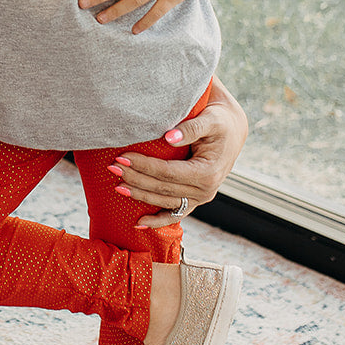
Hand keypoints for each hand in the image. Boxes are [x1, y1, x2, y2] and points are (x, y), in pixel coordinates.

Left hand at [110, 76, 247, 228]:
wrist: (231, 131)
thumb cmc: (219, 122)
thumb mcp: (210, 120)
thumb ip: (191, 128)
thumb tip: (168, 137)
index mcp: (208, 172)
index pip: (168, 172)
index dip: (144, 166)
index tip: (122, 157)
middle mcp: (206, 190)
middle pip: (162, 187)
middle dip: (135, 178)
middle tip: (112, 168)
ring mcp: (200, 198)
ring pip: (164, 201)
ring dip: (139, 195)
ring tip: (117, 186)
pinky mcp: (195, 200)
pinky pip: (175, 214)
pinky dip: (157, 221)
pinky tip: (138, 224)